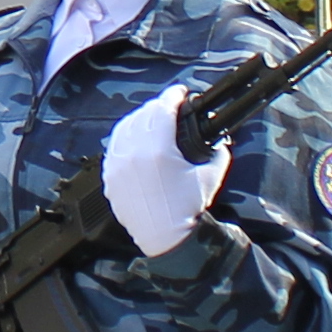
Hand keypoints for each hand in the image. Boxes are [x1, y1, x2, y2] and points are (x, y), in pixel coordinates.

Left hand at [103, 84, 229, 255]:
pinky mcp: (109, 176)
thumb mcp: (210, 176)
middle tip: (171, 107)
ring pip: (125, 127)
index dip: (174, 96)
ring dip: (140, 118)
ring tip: (154, 119)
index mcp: (157, 150)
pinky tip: (137, 138)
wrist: (165, 239)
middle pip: (143, 114)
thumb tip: (222, 139)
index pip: (163, 109)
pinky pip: (114, 146)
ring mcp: (117, 165)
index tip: (181, 92)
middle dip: (159, 106)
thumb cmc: (187, 209)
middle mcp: (133, 154)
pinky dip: (126, 137)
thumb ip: (218, 152)